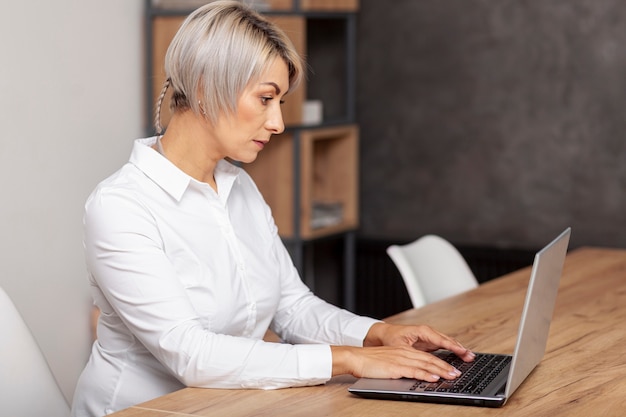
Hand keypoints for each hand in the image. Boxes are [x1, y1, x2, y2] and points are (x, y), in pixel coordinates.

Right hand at [330, 323, 474, 381]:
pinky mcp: (396, 367)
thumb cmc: (369, 362)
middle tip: (459, 373)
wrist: (355, 358)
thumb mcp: (389, 362)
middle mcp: (405, 353)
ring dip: (441, 370)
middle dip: (446, 366)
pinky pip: (414, 370)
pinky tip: (434, 377)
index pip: (427, 356)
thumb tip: (415, 373)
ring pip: (426, 364)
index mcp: (404, 351)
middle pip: (430, 359)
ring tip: (452, 376)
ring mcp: (401, 359)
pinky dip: (426, 374)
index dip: (442, 362)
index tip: (453, 368)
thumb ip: (402, 366)